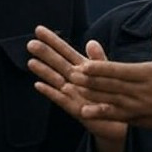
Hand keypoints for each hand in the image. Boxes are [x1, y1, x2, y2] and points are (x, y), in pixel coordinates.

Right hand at [27, 26, 126, 143]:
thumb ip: (99, 60)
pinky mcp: (77, 110)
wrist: (121, 122)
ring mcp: (75, 95)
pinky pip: (62, 100)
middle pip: (58, 64)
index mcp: (84, 70)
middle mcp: (76, 81)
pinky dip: (51, 93)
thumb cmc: (113, 97)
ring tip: (31, 62)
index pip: (65, 52)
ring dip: (44, 72)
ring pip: (57, 81)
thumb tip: (91, 42)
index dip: (53, 41)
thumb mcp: (109, 75)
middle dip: (45, 54)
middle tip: (30, 44)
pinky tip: (39, 85)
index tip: (39, 29)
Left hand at [71, 16, 151, 143]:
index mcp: (147, 74)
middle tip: (71, 74)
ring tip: (71, 88)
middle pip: (111, 85)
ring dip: (90, 94)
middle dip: (90, 81)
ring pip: (109, 99)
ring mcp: (136, 106)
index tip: (85, 64)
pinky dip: (99, 113)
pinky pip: (114, 115)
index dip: (101, 69)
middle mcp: (140, 91)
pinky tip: (84, 111)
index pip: (119, 71)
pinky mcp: (134, 118)